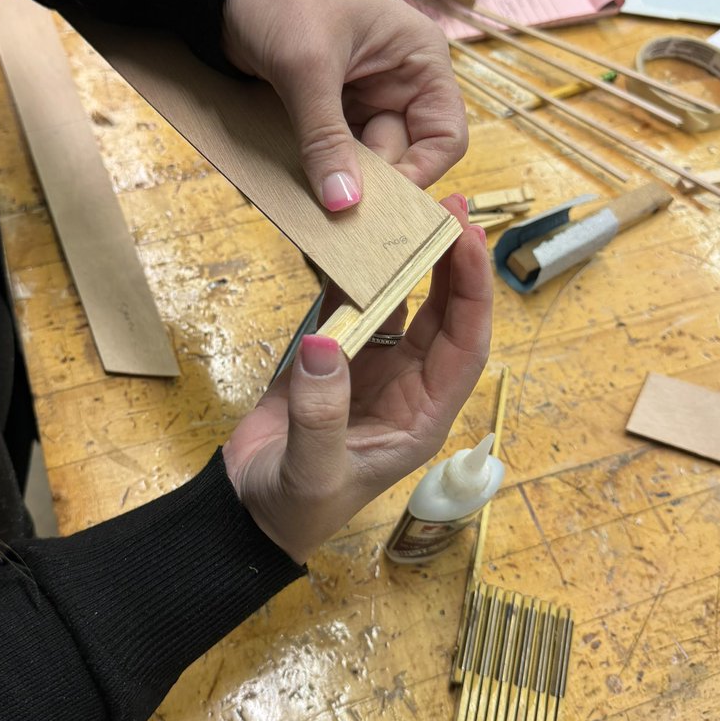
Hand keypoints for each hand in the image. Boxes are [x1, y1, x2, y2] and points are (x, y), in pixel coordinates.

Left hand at [222, 0, 467, 211]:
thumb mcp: (308, 66)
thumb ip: (326, 138)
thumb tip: (343, 203)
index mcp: (418, 61)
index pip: (444, 137)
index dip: (420, 174)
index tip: (380, 203)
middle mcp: (397, 83)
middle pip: (400, 156)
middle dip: (370, 182)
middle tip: (334, 209)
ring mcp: (360, 98)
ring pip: (362, 161)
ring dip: (339, 178)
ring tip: (312, 200)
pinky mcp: (324, 107)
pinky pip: (330, 151)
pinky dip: (316, 168)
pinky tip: (297, 183)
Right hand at [222, 197, 490, 562]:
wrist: (247, 513)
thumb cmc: (292, 507)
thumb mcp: (311, 471)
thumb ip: (320, 414)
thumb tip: (325, 343)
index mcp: (422, 417)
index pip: (464, 346)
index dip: (473, 293)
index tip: (467, 240)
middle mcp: (408, 389)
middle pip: (445, 317)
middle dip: (453, 263)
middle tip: (452, 206)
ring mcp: (374, 372)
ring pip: (405, 306)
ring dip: (411, 263)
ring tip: (416, 210)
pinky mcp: (337, 361)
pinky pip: (355, 309)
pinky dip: (356, 277)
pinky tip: (358, 241)